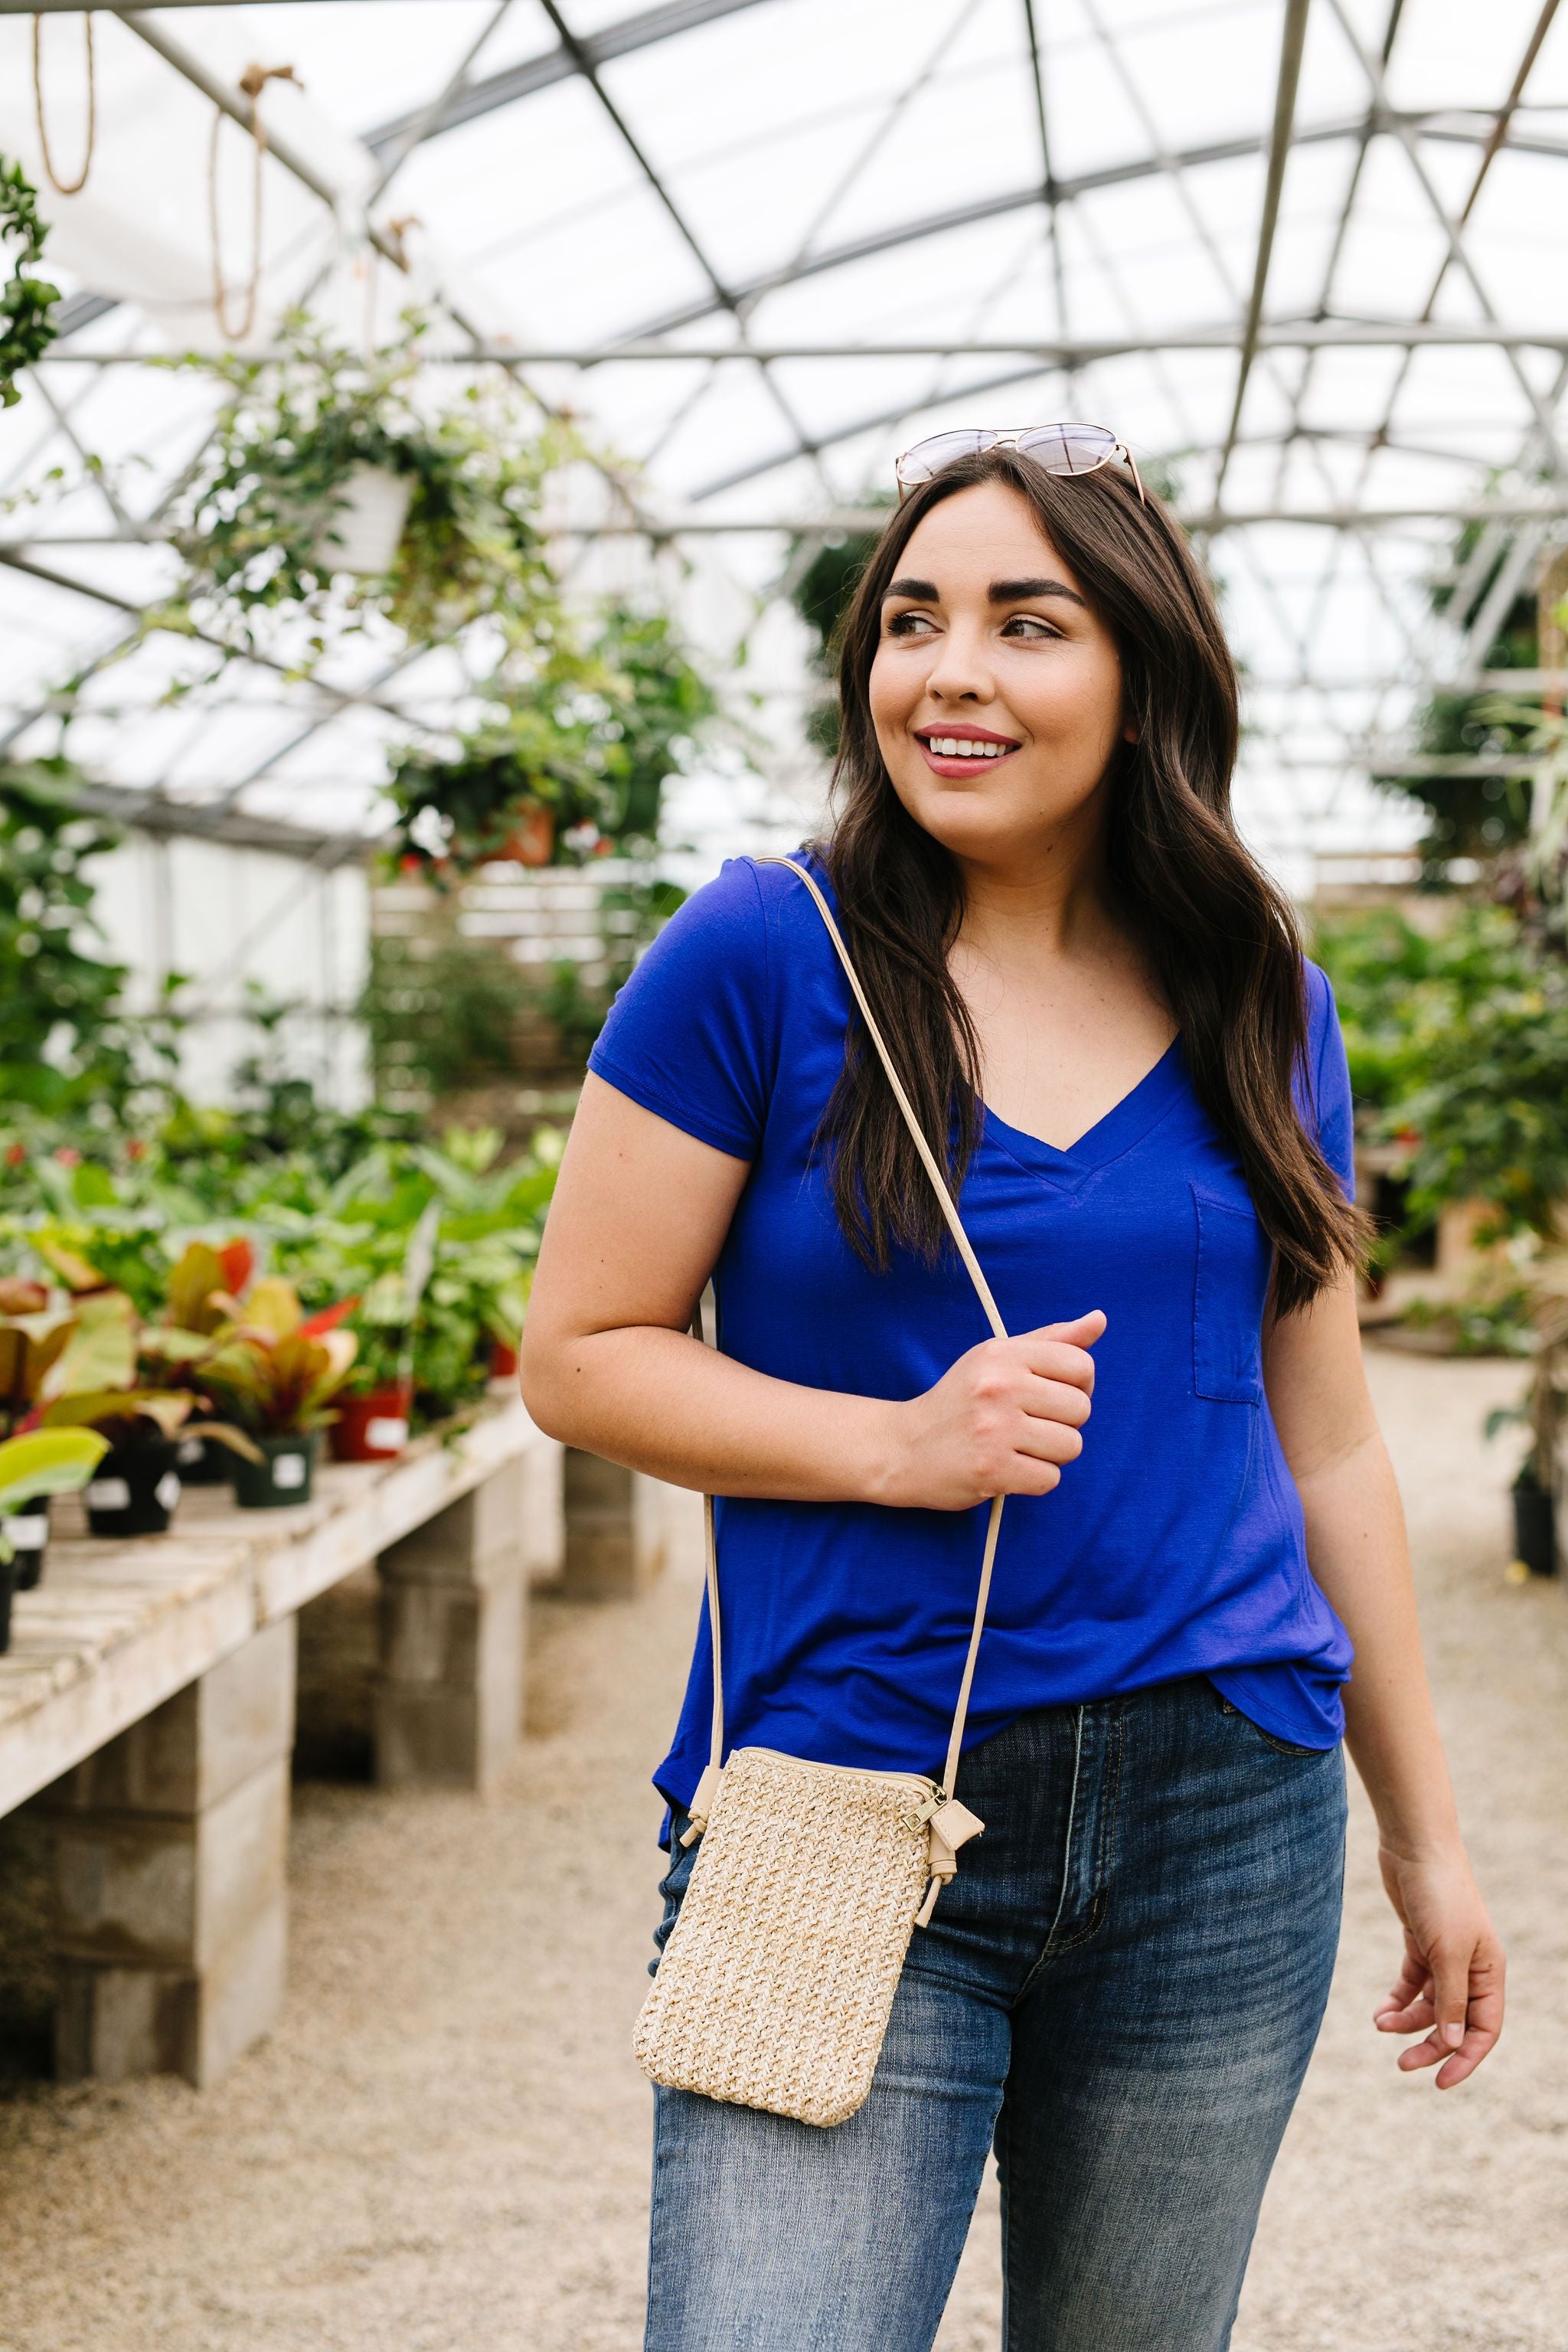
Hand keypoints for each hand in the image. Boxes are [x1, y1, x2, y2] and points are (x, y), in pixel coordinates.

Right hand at [875, 1310, 1105, 1510]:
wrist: (903, 1447)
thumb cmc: (960, 1401)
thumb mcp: (997, 1359)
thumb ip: (1051, 1340)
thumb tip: (1099, 1319)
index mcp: (1003, 1354)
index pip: (1081, 1365)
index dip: (1078, 1386)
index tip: (1051, 1396)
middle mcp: (999, 1386)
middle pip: (1081, 1409)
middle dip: (1063, 1423)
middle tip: (1027, 1425)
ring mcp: (994, 1429)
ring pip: (1071, 1446)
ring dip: (1050, 1454)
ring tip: (1017, 1447)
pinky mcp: (992, 1469)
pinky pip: (1049, 1478)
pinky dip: (1034, 1479)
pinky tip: (1009, 1468)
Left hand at [1374, 1842, 1504, 2088]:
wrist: (1414, 1846)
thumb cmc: (1440, 1896)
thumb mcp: (1446, 1952)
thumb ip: (1450, 1998)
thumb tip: (1452, 2044)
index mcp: (1489, 1973)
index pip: (1484, 2029)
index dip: (1464, 2058)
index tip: (1439, 2082)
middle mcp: (1471, 1968)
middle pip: (1454, 2021)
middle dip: (1430, 2044)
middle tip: (1402, 2064)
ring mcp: (1444, 1956)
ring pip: (1430, 2005)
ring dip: (1407, 2021)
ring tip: (1381, 2025)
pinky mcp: (1419, 1943)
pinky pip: (1411, 1984)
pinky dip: (1397, 2000)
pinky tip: (1380, 2013)